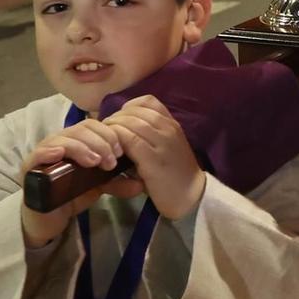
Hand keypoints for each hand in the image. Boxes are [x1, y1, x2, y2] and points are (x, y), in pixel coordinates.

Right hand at [19, 117, 136, 246]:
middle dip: (100, 142)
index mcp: (76, 142)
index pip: (93, 126)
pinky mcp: (30, 167)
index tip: (121, 151)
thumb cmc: (71, 196)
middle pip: (80, 129)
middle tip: (111, 160)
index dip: (109, 134)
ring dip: (81, 147)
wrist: (47, 219)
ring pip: (62, 139)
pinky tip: (60, 154)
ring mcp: (44, 153)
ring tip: (95, 162)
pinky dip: (50, 151)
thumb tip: (140, 183)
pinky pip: (38, 153)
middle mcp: (60, 142)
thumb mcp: (98, 187)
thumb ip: (117, 183)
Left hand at [104, 96, 205, 219]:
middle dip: (115, 119)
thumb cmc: (175, 174)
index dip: (128, 108)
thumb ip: (150, 135)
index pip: (147, 101)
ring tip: (108, 142)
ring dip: (113, 129)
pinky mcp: (152, 159)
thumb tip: (121, 128)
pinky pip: (129, 139)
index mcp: (171, 124)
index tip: (121, 122)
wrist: (192, 197)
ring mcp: (161, 142)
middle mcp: (168, 128)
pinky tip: (113, 152)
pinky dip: (116, 141)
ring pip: (129, 123)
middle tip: (107, 133)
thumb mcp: (166, 147)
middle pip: (134, 111)